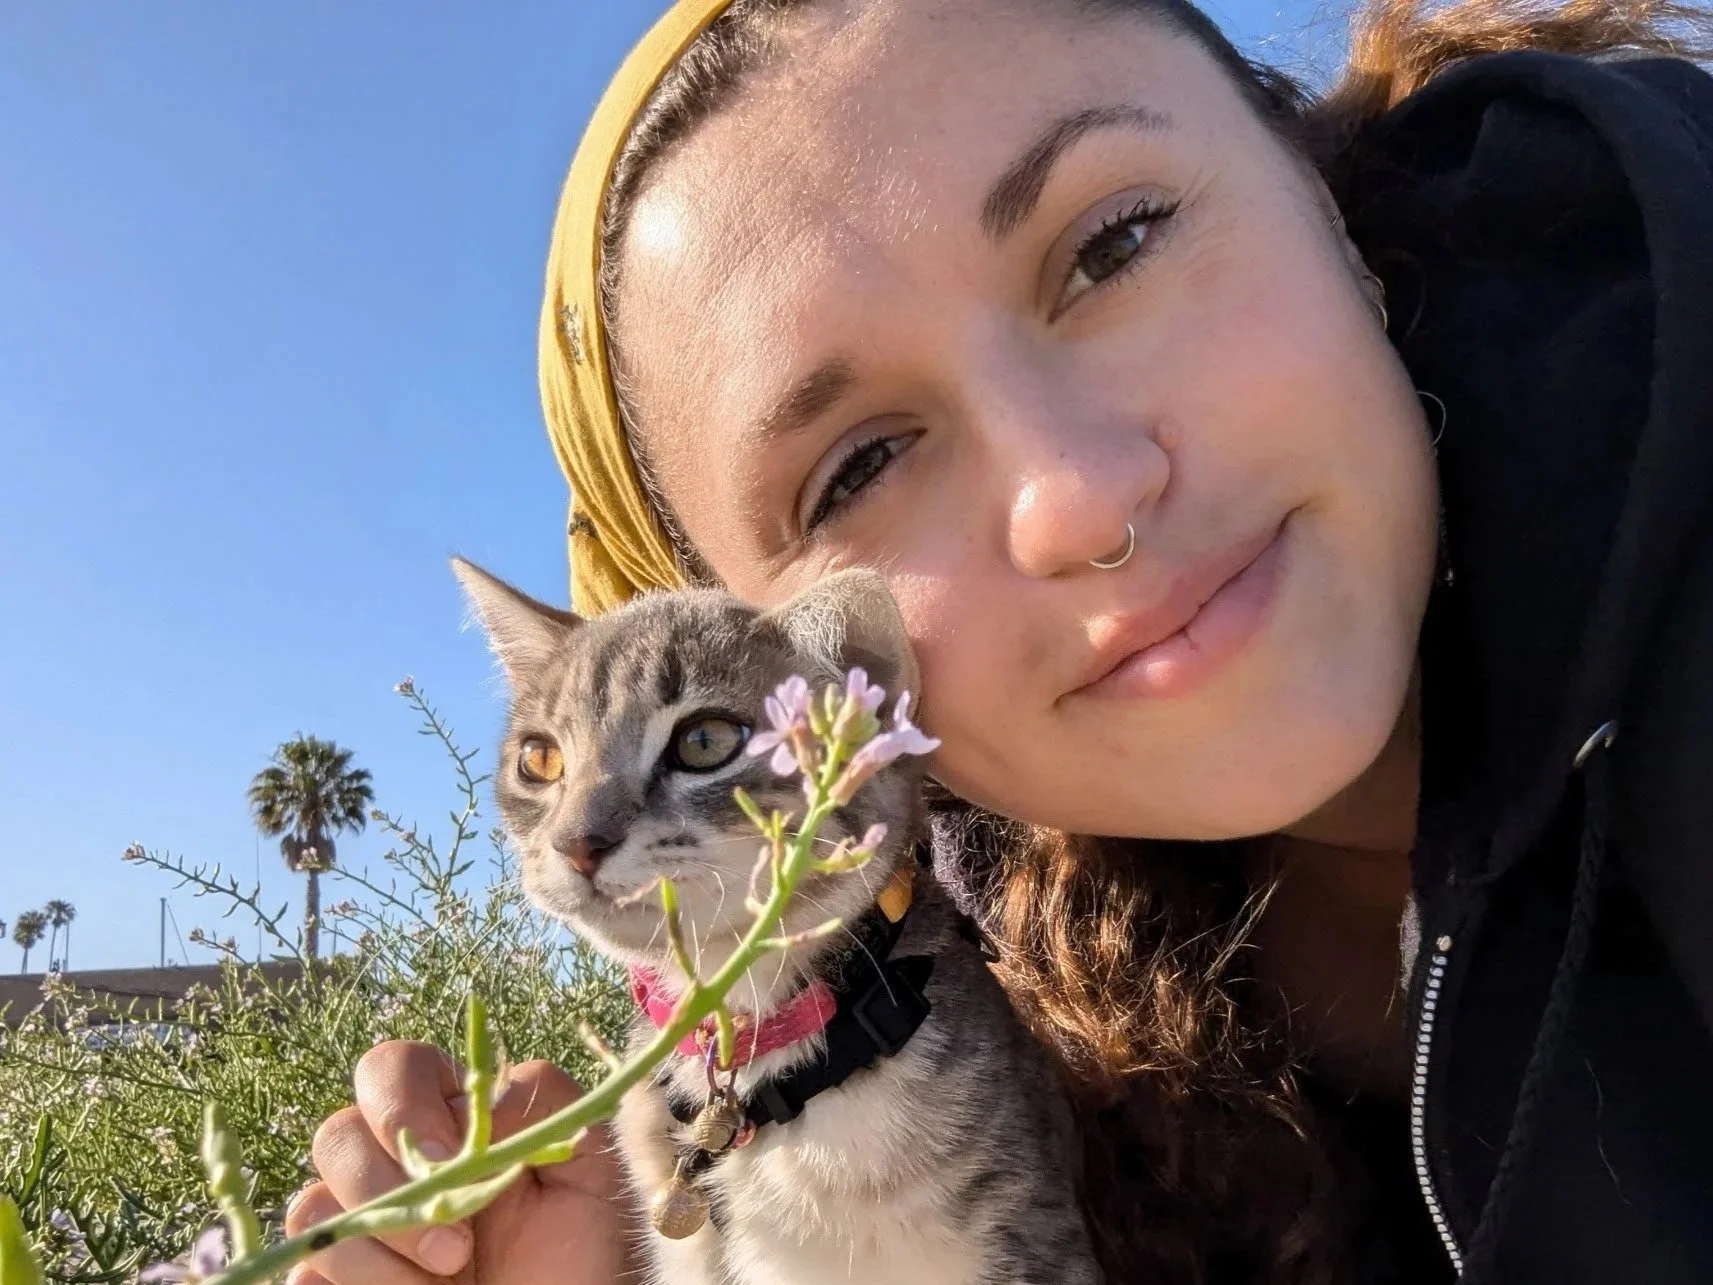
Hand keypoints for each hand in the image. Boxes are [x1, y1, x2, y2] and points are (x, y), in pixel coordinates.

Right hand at [284, 1041, 633, 1284]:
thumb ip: (542, 1101)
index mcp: (449, 1118)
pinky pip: (305, 1268)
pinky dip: (352, 1283)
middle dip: (387, 1188)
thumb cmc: (582, 1244)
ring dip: (379, 1249)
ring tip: (449, 1279)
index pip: (390, 1069)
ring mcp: (363, 1223)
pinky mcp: (341, 1278)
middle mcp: (395, 1163)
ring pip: (312, 1207)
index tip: (451, 1158)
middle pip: (336, 1135)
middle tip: (457, 1246)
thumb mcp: (588, 1159)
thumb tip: (476, 1100)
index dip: (403, 1104)